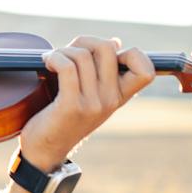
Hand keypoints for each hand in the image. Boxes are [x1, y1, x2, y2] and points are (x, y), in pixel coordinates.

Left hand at [20, 34, 156, 169]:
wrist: (44, 151)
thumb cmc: (63, 118)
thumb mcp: (90, 96)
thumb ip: (103, 72)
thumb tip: (115, 42)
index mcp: (119, 97)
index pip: (147, 70)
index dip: (132, 53)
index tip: (109, 54)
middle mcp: (110, 100)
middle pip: (108, 48)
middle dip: (85, 41)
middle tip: (69, 51)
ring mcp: (93, 104)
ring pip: (83, 55)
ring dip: (63, 50)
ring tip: (52, 58)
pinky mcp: (71, 107)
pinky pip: (67, 67)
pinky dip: (54, 58)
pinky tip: (47, 62)